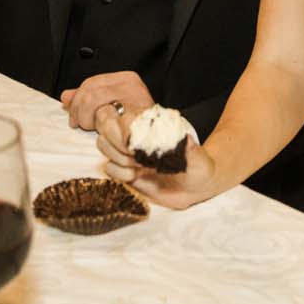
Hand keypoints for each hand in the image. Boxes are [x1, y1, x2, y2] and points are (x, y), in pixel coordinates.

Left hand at [58, 70, 155, 131]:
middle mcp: (130, 83)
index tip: (72, 116)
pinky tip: (102, 131)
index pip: (91, 82)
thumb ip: (87, 100)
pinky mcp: (133, 109)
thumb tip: (66, 96)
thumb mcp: (108, 109)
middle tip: (77, 124)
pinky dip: (98, 124)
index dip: (77, 99)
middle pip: (90, 89)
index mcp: (125, 78)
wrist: (158, 141)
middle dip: (78, 109)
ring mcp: (133, 95)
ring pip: (92, 98)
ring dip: (85, 117)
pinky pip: (105, 114)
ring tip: (91, 128)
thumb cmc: (134, 127)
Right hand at [95, 106, 216, 209]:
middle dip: (116, 144)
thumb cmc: (198, 168)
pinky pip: (108, 168)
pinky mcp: (124, 171)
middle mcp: (136, 136)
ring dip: (117, 158)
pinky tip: (135, 176)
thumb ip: (192, 151)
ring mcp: (128, 153)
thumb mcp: (199, 160)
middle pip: (106, 128)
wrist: (195, 187)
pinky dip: (119, 173)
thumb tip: (186, 140)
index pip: (124, 116)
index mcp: (152, 125)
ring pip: (103, 145)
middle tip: (135, 157)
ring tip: (137, 166)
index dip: (124, 129)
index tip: (135, 145)